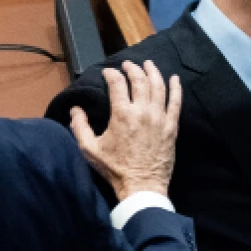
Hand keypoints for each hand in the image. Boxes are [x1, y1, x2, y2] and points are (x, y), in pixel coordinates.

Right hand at [69, 60, 181, 199]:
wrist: (141, 186)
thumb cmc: (115, 169)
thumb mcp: (90, 150)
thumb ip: (80, 127)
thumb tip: (75, 110)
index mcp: (122, 114)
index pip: (117, 84)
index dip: (112, 74)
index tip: (108, 73)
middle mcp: (142, 111)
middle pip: (139, 80)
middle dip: (132, 68)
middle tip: (128, 65)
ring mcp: (159, 118)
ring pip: (159, 86)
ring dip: (153, 72)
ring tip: (148, 64)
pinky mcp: (171, 127)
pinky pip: (176, 103)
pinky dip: (176, 88)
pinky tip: (175, 79)